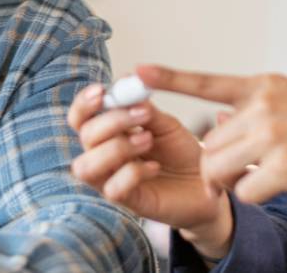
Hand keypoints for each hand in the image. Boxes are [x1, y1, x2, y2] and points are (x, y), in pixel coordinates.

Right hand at [68, 75, 232, 256]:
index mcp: (109, 134)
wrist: (207, 182)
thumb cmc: (181, 151)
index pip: (80, 119)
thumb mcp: (165, 124)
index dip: (84, 105)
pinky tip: (155, 166)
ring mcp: (113, 180)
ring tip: (147, 140)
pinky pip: (112, 190)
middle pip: (85, 138)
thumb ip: (144, 108)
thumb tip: (127, 83)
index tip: (102, 91)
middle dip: (111, 122)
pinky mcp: (128, 202)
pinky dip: (132, 173)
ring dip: (115, 148)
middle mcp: (104, 157)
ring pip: (86, 167)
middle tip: (144, 115)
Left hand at [142, 66, 286, 222]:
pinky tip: (281, 183)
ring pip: (219, 169)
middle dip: (217, 162)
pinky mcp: (283, 168)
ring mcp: (271, 137)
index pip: (207, 82)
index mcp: (262, 86)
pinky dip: (256, 194)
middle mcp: (262, 107)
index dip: (169, 78)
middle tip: (245, 166)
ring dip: (231, 179)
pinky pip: (244, 191)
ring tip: (263, 173)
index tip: (136, 73)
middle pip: (210, 144)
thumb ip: (253, 108)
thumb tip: (216, 124)